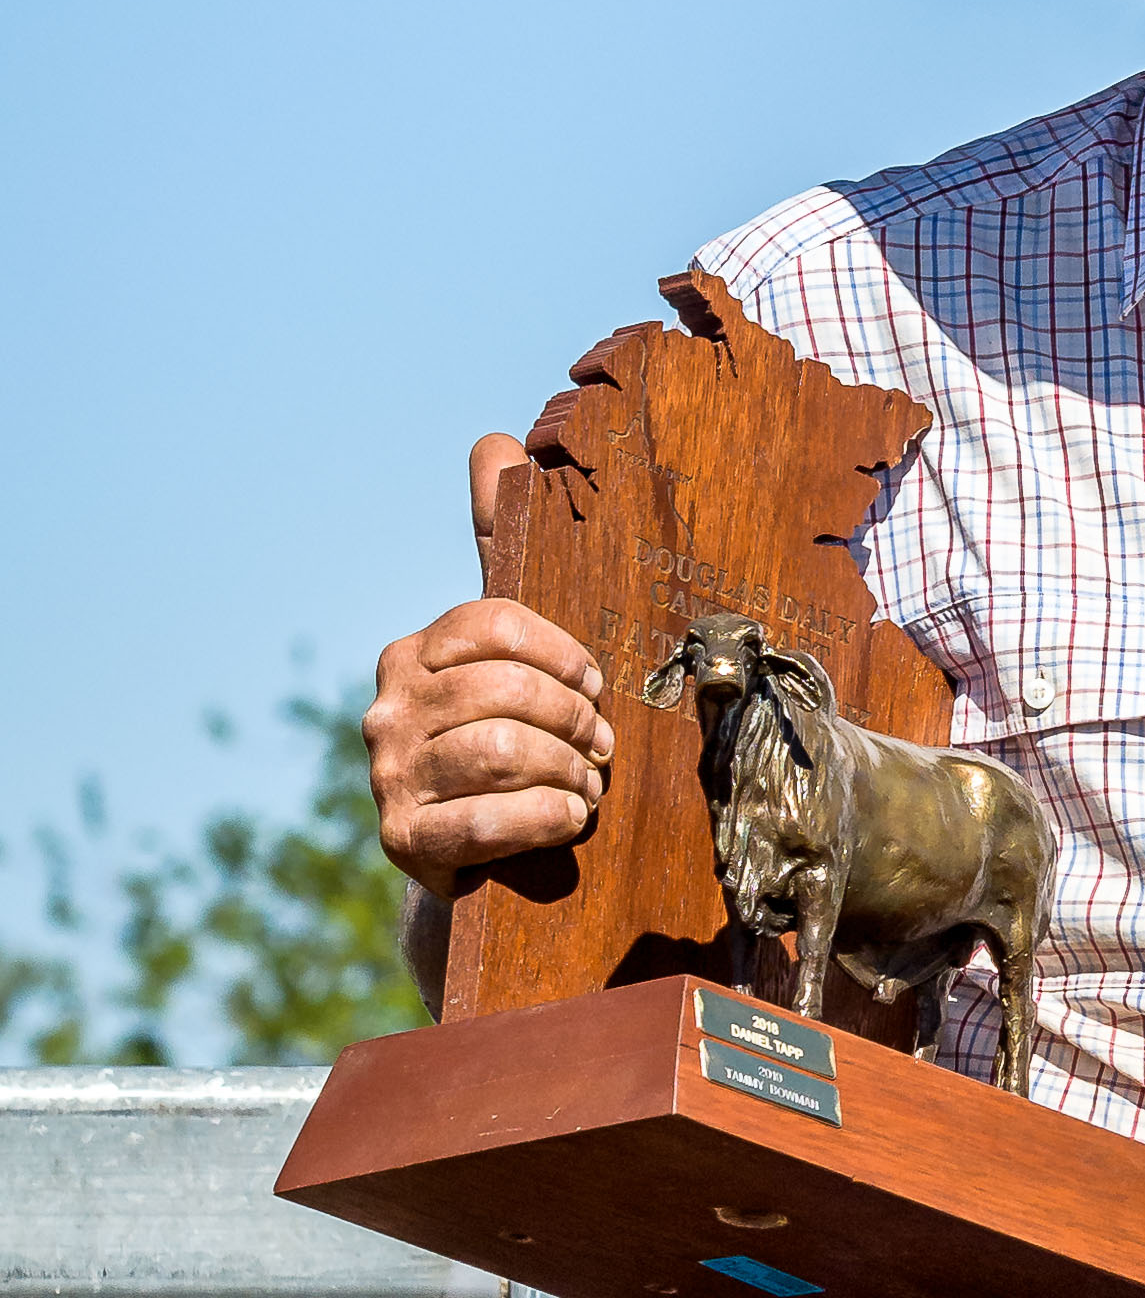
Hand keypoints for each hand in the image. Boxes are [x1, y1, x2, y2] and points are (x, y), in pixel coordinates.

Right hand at [363, 433, 616, 884]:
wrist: (475, 854)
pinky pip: (483, 821)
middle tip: (604, 744)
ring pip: (497, 752)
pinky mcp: (403, 840)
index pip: (491, 621)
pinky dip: (545, 817)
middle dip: (573, 717)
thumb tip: (494, 443)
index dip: (560, 651)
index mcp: (414, 653)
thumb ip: (503, 555)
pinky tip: (571, 818)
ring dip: (566, 769)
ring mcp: (388, 775)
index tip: (596, 681)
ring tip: (588, 783)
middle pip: (501, 690)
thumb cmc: (505, 738)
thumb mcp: (509, 652)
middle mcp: (388, 707)